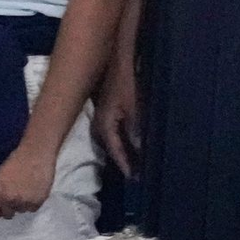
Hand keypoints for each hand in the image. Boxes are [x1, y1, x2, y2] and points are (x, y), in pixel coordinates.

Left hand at [0, 144, 55, 219]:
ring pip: (19, 211)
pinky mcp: (36, 202)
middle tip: (13, 196)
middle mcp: (7, 200)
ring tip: (24, 189)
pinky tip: (32, 190)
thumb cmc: (16, 159)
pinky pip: (31, 209)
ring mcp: (22, 202)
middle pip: (6, 215)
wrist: (36, 152)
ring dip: (20, 204)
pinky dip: (31, 202)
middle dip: (8, 207)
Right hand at [93, 64, 140, 178]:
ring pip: (114, 140)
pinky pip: (116, 131)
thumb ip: (136, 128)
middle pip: (113, 148)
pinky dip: (124, 139)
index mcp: (104, 125)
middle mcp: (100, 124)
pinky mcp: (108, 110)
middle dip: (125, 160)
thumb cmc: (125, 81)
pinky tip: (134, 142)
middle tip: (139, 175)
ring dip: (124, 150)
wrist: (116, 59)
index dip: (125, 165)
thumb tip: (139, 149)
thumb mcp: (132, 105)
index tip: (135, 179)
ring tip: (138, 162)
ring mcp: (103, 116)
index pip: (115, 151)